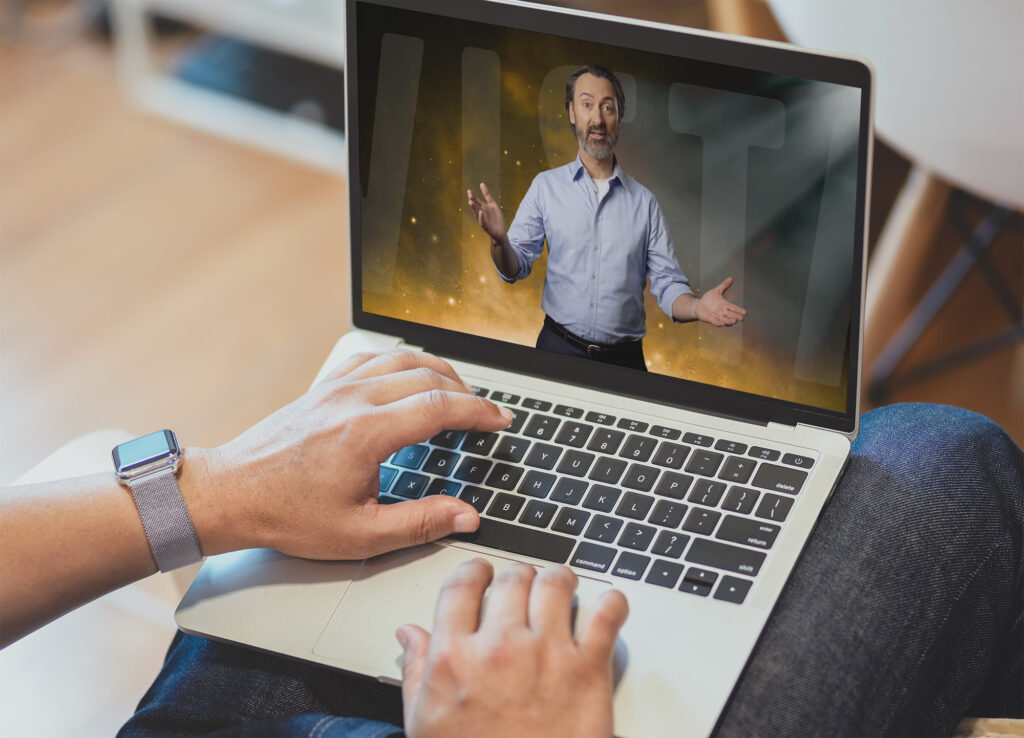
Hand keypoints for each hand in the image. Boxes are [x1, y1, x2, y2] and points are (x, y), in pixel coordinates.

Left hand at [186, 350, 512, 559]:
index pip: (439, 407)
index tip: (500, 420)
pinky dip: (403, 362)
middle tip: (487, 414)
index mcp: (366, 433)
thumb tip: (466, 516)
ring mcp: (337, 387)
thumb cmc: (287, 515)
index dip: (479, 411)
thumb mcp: (360, 535)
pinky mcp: (324, 387)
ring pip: (402, 359)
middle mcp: (353, 400)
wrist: (231, 493)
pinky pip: (372, 357)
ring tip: (459, 393)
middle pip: (428, 376)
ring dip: (439, 371)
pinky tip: (411, 376)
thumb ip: (420, 523)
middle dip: (467, 392)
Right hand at [398, 560, 628, 737]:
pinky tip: (609, 605)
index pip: (462, 586)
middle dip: (518, 575)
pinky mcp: (590, 671)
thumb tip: (409, 634)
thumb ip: (417, 671)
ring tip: (563, 585)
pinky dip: (612, 603)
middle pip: (512, 578)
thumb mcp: (425, 725)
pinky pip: (606, 615)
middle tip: (524, 583)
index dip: (474, 572)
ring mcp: (548, 655)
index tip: (483, 574)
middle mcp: (501, 648)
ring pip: (556, 583)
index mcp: (455, 658)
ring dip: (560, 579)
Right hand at [467, 182, 506, 242]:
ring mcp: (484, 220)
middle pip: (477, 206)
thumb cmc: (497, 220)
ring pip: (478, 213)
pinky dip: (481, 217)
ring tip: (470, 201)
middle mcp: (482, 214)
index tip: (471, 189)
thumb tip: (481, 184)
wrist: (500, 233)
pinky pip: (483, 221)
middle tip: (469, 194)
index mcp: (484, 208)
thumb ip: (488, 196)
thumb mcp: (494, 206)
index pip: (479, 200)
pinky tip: (480, 212)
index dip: (476, 195)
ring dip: (474, 207)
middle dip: (473, 200)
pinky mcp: (486, 227)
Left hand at [695, 277, 746, 326]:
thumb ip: (724, 286)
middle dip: (736, 316)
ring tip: (734, 321)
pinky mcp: (710, 319)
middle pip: (731, 315)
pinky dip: (719, 323)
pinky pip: (715, 322)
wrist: (698, 306)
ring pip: (725, 320)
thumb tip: (731, 278)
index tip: (745, 312)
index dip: (739, 310)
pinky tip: (722, 324)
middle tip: (741, 318)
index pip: (734, 308)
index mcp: (725, 305)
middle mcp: (722, 312)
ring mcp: (717, 316)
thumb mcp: (716, 291)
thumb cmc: (708, 299)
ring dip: (729, 321)